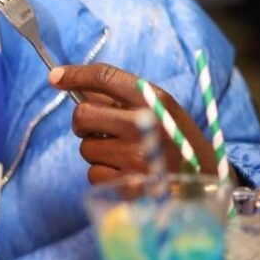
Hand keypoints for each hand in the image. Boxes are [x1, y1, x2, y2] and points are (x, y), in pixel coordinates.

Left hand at [48, 62, 222, 184]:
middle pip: (82, 115)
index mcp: (152, 99)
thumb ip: (122, 96)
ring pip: (86, 148)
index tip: (55, 77)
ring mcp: (136, 156)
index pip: (104, 77)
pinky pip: (93, 174)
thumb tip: (75, 84)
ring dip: (98, 152)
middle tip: (100, 130)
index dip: (75, 74)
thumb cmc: (177, 141)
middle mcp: (143, 124)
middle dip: (85, 124)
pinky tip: (127, 174)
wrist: (205, 182)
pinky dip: (105, 175)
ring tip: (126, 155)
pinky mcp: (129, 184)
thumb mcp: (160, 109)